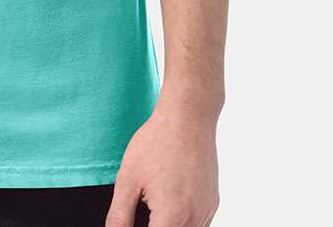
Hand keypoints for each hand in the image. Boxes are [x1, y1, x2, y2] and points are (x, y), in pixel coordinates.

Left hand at [105, 99, 219, 225]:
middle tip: (143, 207)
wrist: (188, 116)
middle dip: (154, 226)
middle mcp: (195, 220)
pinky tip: (169, 199)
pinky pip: (198, 223)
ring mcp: (207, 212)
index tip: (132, 220)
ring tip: (153, 202)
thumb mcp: (128, 179)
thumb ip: (120, 217)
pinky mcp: (212, 203)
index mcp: (172, 218)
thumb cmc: (156, 142)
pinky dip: (182, 220)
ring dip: (168, 224)